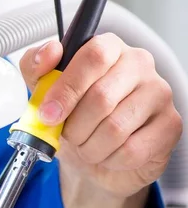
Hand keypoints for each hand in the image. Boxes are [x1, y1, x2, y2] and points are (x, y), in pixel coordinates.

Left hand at [19, 34, 181, 197]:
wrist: (91, 158)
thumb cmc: (71, 116)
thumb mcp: (42, 90)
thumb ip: (35, 67)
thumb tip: (49, 51)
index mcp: (109, 47)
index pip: (94, 56)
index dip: (67, 89)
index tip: (48, 113)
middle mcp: (139, 64)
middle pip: (102, 97)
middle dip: (74, 126)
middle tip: (66, 134)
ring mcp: (159, 93)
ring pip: (115, 128)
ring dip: (89, 146)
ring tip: (85, 145)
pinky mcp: (171, 125)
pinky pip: (132, 150)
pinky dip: (109, 159)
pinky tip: (107, 154)